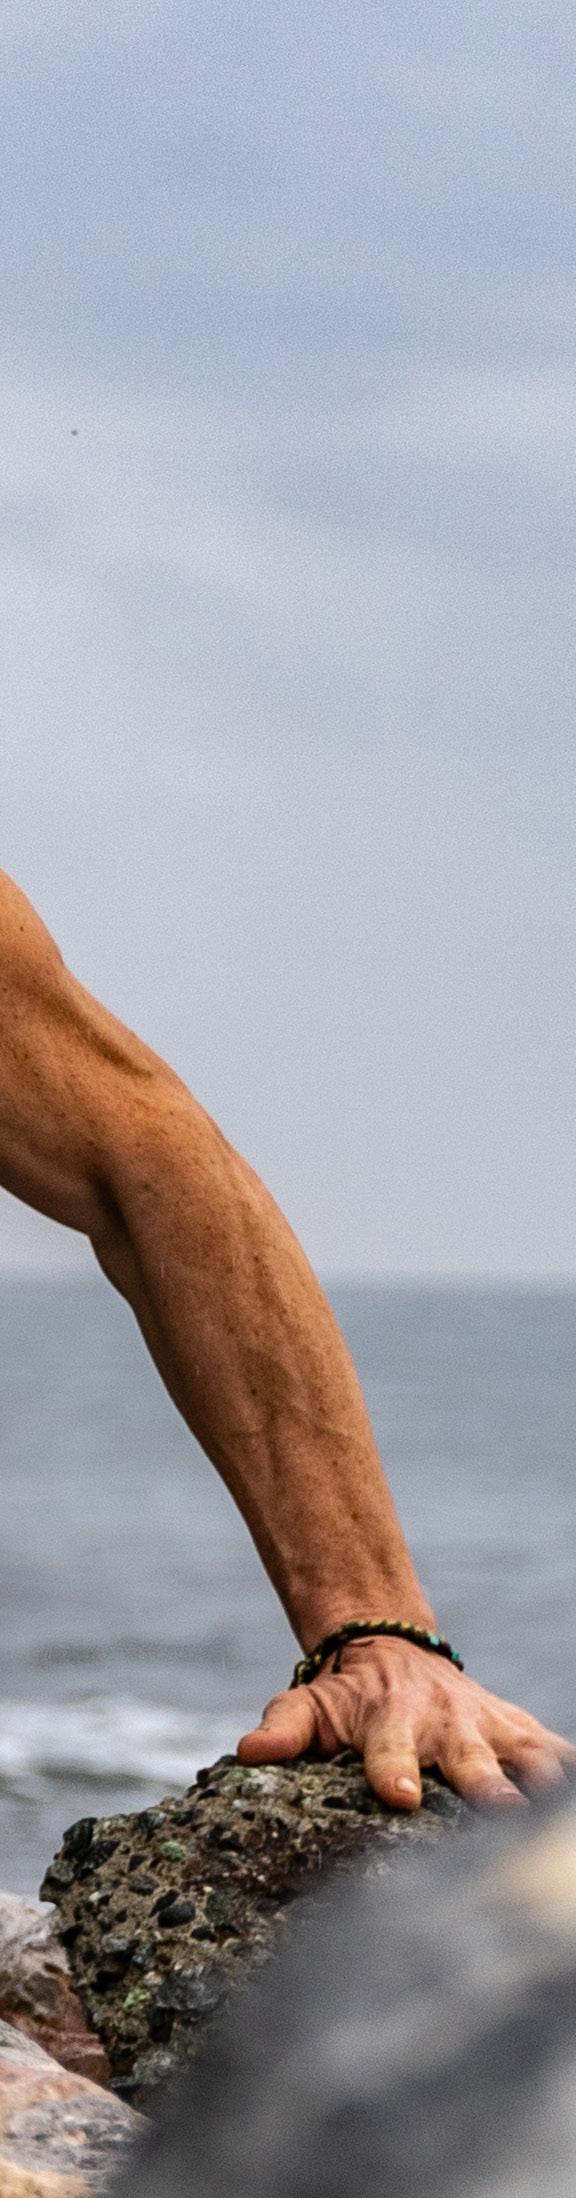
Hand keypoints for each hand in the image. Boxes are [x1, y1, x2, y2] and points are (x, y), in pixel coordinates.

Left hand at [237, 1637, 575, 1808]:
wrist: (391, 1648)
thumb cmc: (347, 1696)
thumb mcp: (309, 1705)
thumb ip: (283, 1729)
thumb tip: (248, 1752)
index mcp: (391, 1722)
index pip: (390, 1750)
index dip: (393, 1770)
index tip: (399, 1796)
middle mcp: (446, 1724)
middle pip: (469, 1759)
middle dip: (487, 1783)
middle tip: (504, 1810)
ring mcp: (488, 1726)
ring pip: (526, 1753)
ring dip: (543, 1779)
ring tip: (552, 1807)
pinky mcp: (518, 1729)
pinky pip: (556, 1748)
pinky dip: (572, 1766)